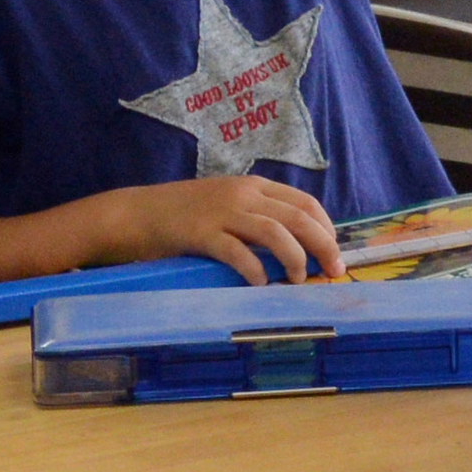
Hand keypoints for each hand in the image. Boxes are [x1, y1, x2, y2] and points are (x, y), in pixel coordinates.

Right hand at [129, 177, 343, 284]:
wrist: (136, 214)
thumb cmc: (184, 215)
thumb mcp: (228, 205)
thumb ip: (258, 217)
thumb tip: (296, 246)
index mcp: (254, 186)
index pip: (305, 203)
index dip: (327, 228)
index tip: (334, 252)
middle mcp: (243, 195)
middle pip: (299, 217)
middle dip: (324, 245)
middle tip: (333, 271)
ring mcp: (222, 212)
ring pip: (275, 232)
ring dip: (295, 258)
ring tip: (299, 279)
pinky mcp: (201, 233)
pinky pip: (237, 252)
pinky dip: (255, 269)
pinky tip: (261, 284)